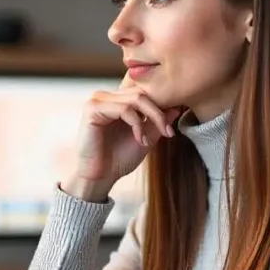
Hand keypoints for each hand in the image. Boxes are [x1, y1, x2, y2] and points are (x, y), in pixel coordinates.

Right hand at [67, 79, 180, 197]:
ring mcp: (98, 101)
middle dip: (159, 114)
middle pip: (142, 93)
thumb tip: (176, 107)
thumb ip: (157, 122)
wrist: (99, 177)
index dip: (161, 106)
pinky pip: (123, 108)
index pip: (144, 92)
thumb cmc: (118, 159)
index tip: (171, 129)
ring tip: (147, 140)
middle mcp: (106, 97)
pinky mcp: (92, 109)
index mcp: (116, 101)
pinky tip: (138, 139)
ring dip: (149, 119)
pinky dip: (136, 123)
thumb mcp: (145, 138)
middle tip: (167, 132)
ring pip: (136, 98)